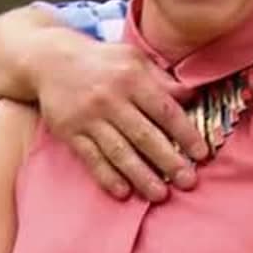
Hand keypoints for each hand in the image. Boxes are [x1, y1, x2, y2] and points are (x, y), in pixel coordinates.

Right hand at [32, 31, 208, 200]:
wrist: (50, 61)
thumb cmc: (102, 61)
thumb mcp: (134, 58)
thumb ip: (162, 79)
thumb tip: (194, 95)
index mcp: (132, 77)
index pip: (165, 109)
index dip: (185, 133)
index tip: (202, 154)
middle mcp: (111, 98)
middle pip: (145, 135)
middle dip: (169, 161)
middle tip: (188, 181)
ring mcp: (89, 117)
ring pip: (119, 152)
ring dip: (141, 176)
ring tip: (160, 195)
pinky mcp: (70, 132)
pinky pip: (92, 158)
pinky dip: (107, 177)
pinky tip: (123, 192)